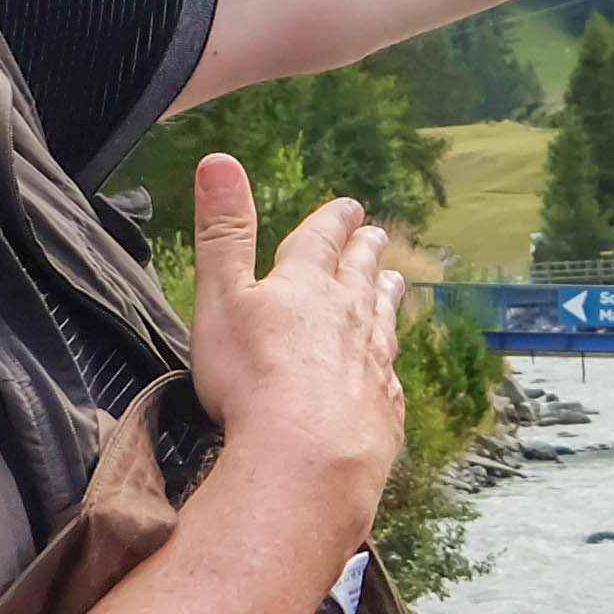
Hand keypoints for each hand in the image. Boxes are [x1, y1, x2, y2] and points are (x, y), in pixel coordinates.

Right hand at [181, 154, 404, 544]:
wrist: (308, 454)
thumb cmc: (252, 378)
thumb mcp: (221, 296)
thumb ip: (222, 232)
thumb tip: (218, 160)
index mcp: (305, 286)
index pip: (321, 240)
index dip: (332, 221)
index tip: (348, 206)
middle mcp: (348, 316)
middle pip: (361, 274)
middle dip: (365, 250)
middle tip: (376, 234)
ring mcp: (372, 362)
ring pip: (383, 319)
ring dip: (386, 296)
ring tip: (395, 281)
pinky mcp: (384, 407)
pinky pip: (389, 377)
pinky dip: (389, 364)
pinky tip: (390, 367)